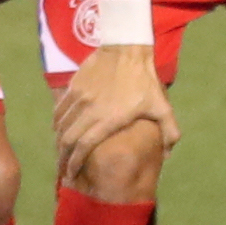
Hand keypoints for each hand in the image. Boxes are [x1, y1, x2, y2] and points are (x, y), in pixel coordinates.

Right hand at [53, 41, 177, 190]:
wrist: (126, 48)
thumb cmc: (145, 80)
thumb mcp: (162, 106)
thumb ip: (169, 132)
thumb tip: (168, 155)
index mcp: (109, 118)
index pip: (84, 146)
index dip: (75, 164)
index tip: (72, 175)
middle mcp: (90, 109)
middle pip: (67, 139)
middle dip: (62, 159)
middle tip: (63, 171)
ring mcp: (79, 97)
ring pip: (60, 125)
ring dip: (58, 142)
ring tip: (60, 153)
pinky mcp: (73, 86)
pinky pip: (59, 110)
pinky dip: (57, 123)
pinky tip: (59, 130)